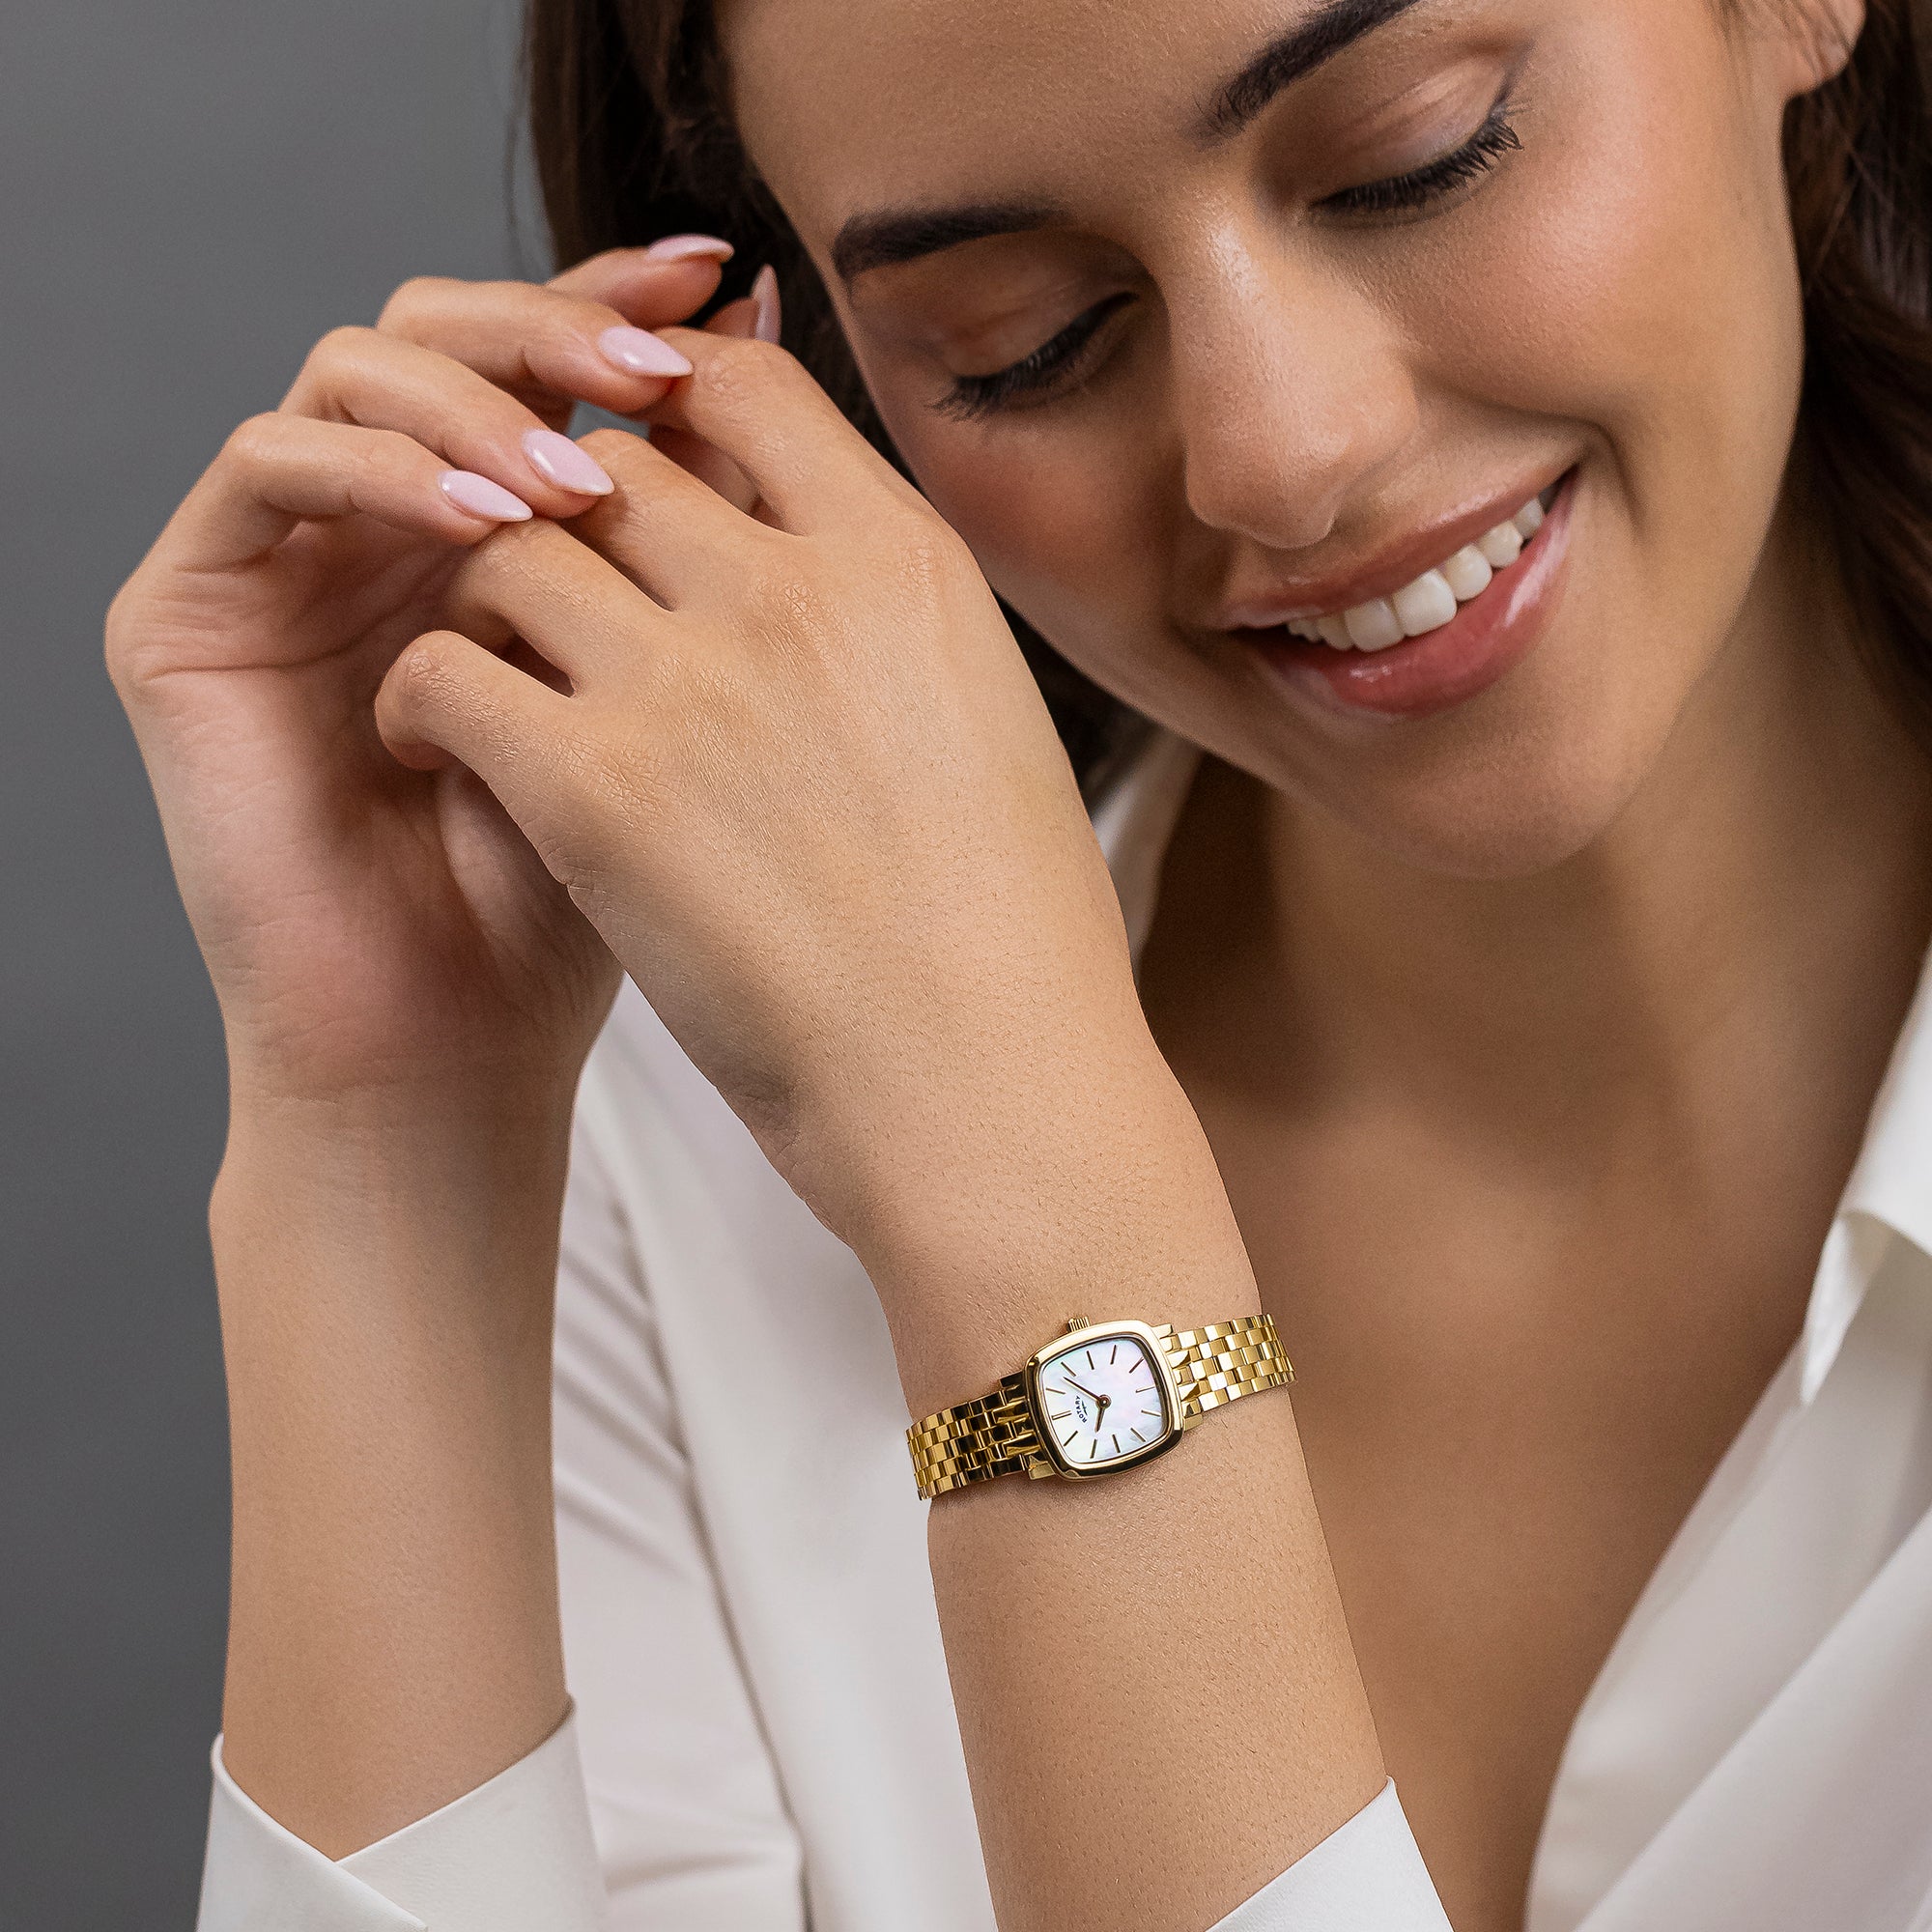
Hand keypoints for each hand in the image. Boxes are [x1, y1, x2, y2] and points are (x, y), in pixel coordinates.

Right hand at [107, 249, 737, 1114]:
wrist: (466, 1047)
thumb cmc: (594, 895)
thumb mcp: (677, 687)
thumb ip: (697, 517)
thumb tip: (765, 332)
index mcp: (497, 531)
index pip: (542, 362)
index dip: (618, 302)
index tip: (719, 284)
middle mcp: (387, 527)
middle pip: (447, 332)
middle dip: (555, 327)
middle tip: (659, 367)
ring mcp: (290, 564)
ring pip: (352, 371)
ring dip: (475, 400)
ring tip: (578, 485)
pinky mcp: (192, 614)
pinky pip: (264, 469)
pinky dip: (374, 469)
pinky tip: (483, 524)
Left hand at [372, 329, 1158, 1251]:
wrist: (987, 1093)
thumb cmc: (1008, 942)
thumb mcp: (988, 724)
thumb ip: (888, 618)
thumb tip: (816, 558)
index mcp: (906, 564)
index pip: (743, 388)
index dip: (670, 414)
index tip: (640, 488)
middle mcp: (795, 591)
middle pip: (610, 463)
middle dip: (567, 520)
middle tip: (549, 602)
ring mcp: (691, 684)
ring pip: (508, 551)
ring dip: (484, 605)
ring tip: (491, 682)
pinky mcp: (594, 791)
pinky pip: (446, 668)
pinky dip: (427, 700)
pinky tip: (447, 755)